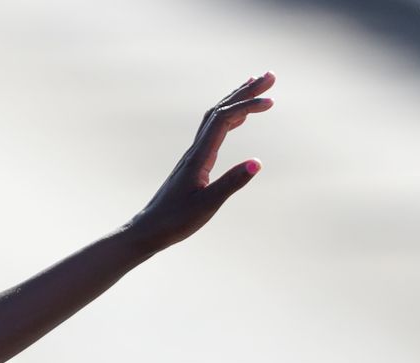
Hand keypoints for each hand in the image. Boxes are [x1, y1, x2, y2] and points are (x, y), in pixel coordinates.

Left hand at [125, 71, 274, 252]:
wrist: (148, 230)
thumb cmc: (175, 221)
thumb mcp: (207, 205)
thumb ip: (231, 183)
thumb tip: (258, 162)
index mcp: (199, 157)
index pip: (223, 120)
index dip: (246, 106)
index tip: (272, 101)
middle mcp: (195, 151)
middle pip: (219, 111)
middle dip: (245, 92)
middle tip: (270, 75)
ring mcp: (193, 155)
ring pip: (215, 118)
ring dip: (236, 100)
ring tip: (256, 85)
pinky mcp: (194, 163)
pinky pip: (213, 132)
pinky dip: (229, 118)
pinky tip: (239, 118)